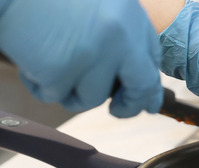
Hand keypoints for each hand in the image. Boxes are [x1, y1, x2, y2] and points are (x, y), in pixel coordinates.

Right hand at [0, 0, 162, 117]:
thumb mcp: (97, 7)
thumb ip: (119, 37)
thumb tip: (138, 84)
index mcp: (130, 15)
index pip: (152, 59)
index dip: (148, 85)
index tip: (147, 102)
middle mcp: (120, 34)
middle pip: (141, 85)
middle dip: (131, 105)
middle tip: (118, 111)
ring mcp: (94, 52)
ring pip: (93, 97)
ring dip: (70, 91)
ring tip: (49, 67)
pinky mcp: (64, 68)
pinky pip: (56, 96)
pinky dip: (40, 86)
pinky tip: (30, 62)